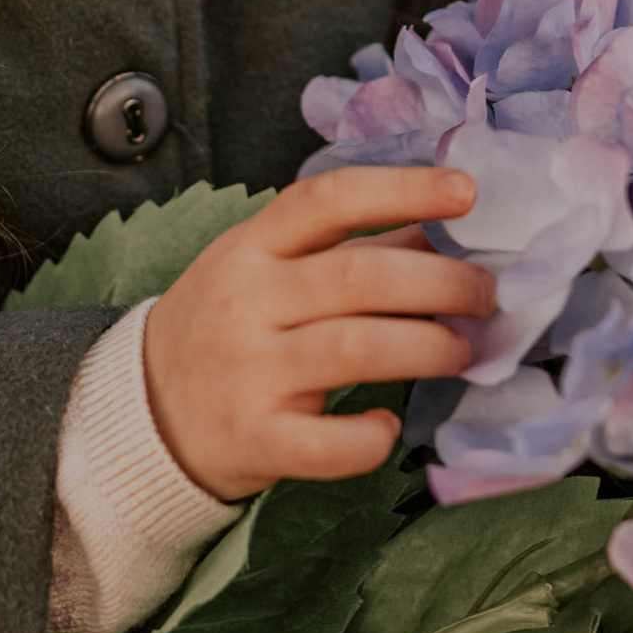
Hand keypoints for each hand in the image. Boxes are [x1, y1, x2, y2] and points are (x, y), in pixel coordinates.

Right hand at [140, 165, 489, 501]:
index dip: (401, 189)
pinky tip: (388, 426)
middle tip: (486, 295)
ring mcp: (248, 372)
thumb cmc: (228, 328)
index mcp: (253, 247)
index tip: (467, 192)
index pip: (327, 199)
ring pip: (352, 350)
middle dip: (440, 282)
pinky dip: (368, 437)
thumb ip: (350, 250)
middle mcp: (248, 301)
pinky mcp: (254, 439)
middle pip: (356, 276)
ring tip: (461, 352)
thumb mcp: (270, 270)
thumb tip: (450, 230)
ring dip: (424, 348)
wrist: (145, 412)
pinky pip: (324, 443)